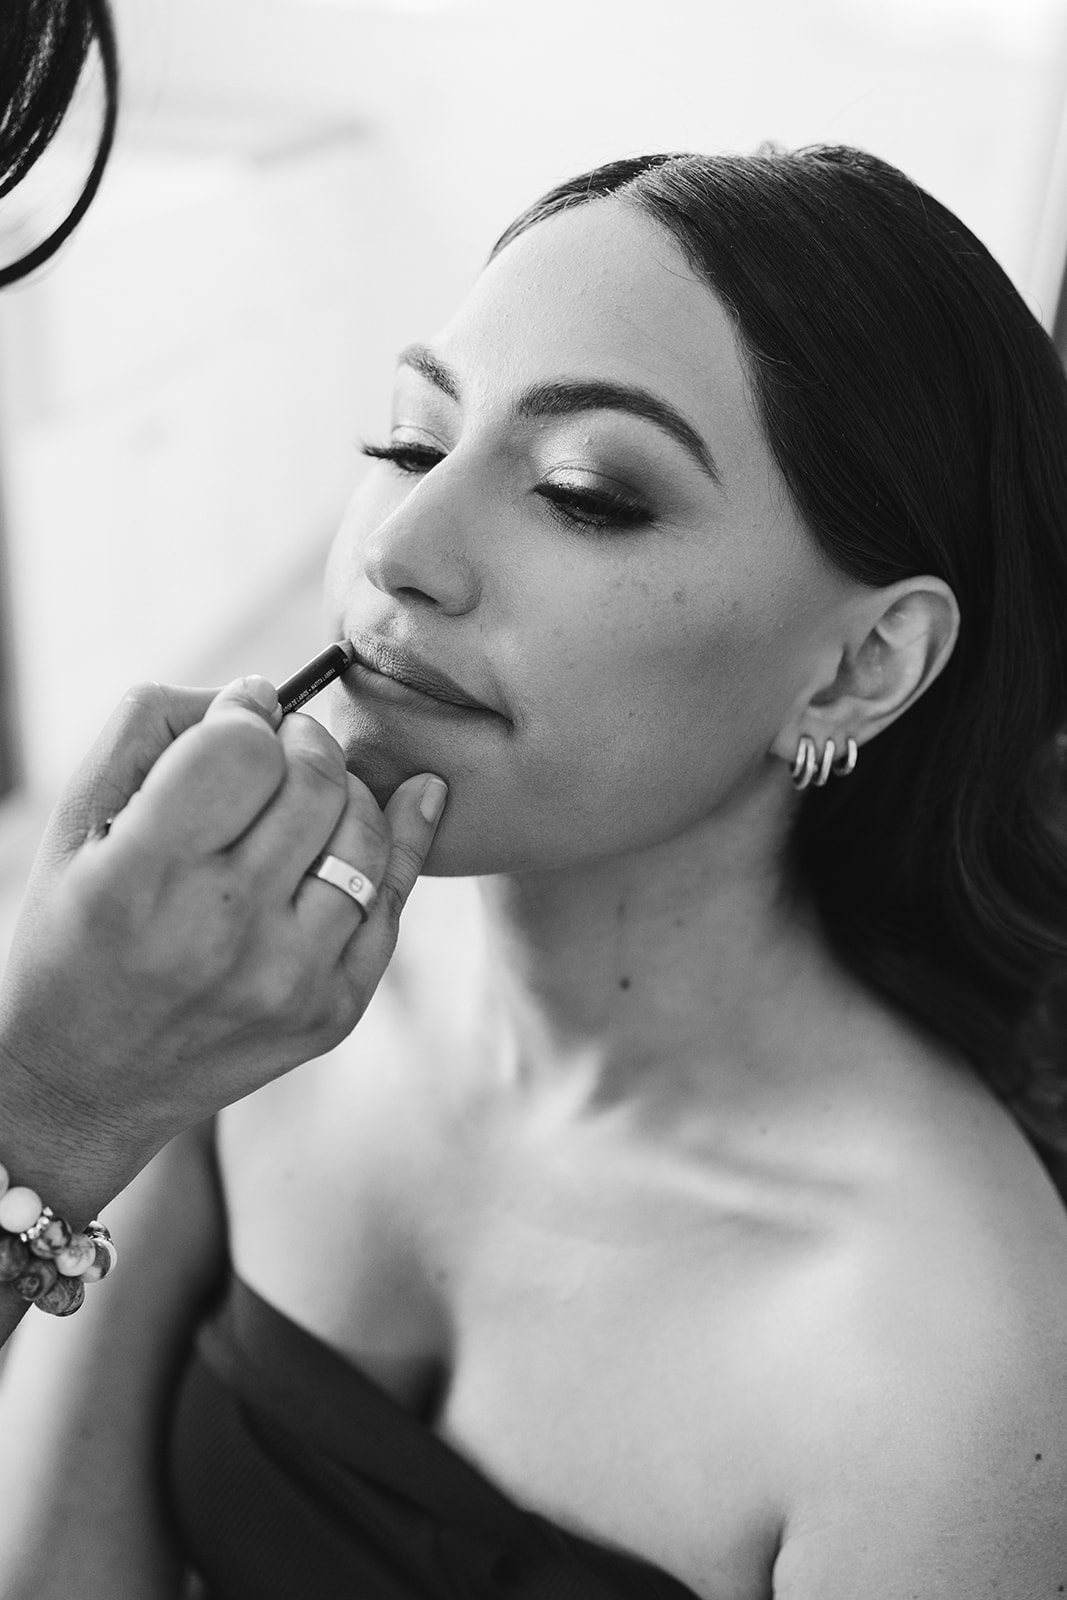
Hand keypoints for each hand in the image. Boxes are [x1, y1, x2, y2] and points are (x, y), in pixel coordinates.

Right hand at [0, 678, 446, 1217]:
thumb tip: (256, 695)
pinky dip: (399, 839)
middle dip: (303, 740)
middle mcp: (221, 932)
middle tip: (281, 746)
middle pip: (314, 781)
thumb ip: (150, 731)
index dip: (247, 717)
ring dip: (346, 789)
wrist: (82, 1086)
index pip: (243, 750)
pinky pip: (393, 900)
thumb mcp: (73, 825)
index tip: (238, 720)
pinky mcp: (333, 1013)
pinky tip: (407, 799)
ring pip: (364, 831)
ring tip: (308, 794)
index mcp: (141, 879)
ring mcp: (288, 979)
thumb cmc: (72, 933)